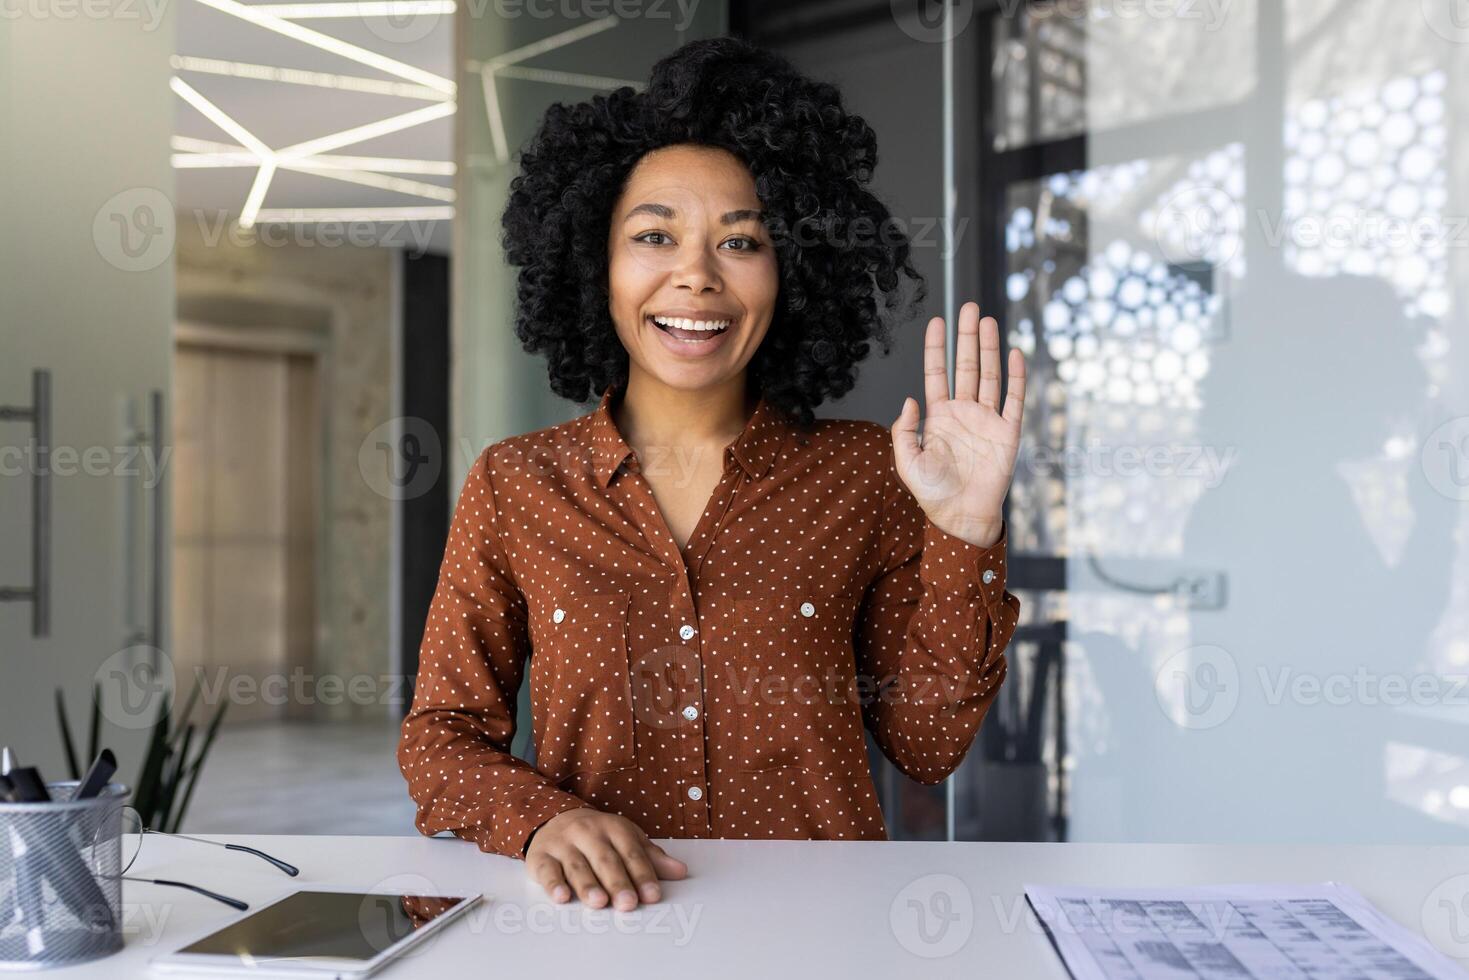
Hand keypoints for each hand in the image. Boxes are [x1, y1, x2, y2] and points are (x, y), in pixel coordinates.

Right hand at [525, 807, 687, 909]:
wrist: (553, 818)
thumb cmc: (597, 836)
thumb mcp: (626, 839)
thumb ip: (651, 858)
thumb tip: (681, 872)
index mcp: (614, 828)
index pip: (631, 853)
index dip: (643, 874)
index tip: (652, 895)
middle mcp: (588, 833)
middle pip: (605, 860)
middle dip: (618, 882)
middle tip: (628, 903)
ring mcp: (563, 844)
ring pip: (577, 866)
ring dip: (588, 885)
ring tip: (599, 902)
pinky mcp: (541, 856)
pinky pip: (547, 871)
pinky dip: (553, 884)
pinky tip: (562, 897)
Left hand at [891, 301, 1024, 547]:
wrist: (962, 516)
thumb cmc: (932, 493)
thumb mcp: (906, 461)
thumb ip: (903, 430)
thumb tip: (910, 399)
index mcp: (939, 417)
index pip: (937, 373)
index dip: (936, 348)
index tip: (936, 322)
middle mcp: (963, 412)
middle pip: (965, 366)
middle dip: (966, 337)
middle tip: (967, 308)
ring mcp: (987, 420)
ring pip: (989, 376)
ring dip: (988, 348)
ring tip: (986, 321)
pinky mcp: (1007, 432)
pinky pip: (1013, 399)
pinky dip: (1016, 377)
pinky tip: (1015, 354)